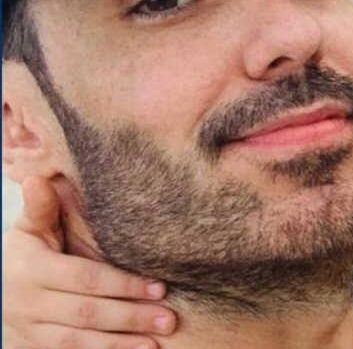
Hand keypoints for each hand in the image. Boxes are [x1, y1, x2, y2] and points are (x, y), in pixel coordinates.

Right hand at [2, 176, 176, 348]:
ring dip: (118, 344)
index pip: (84, 279)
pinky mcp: (32, 347)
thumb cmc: (24, 251)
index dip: (122, 284)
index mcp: (31, 268)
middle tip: (170, 318)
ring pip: (76, 341)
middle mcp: (27, 302)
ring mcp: (28, 329)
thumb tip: (37, 178)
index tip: (160, 287)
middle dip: (130, 316)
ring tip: (155, 343)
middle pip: (86, 312)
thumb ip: (40, 209)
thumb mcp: (28, 229)